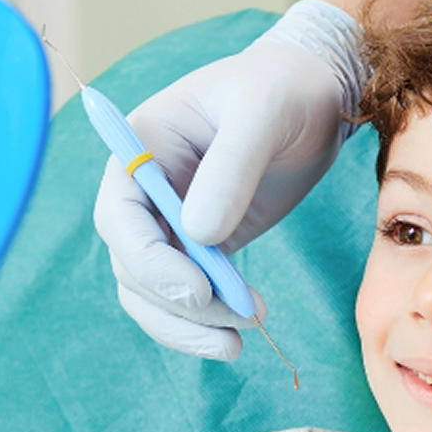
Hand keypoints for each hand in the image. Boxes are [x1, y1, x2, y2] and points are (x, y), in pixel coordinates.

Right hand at [94, 1, 366, 358]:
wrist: (312, 95)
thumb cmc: (281, 88)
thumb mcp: (261, 113)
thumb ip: (231, 168)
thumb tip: (199, 234)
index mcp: (140, 148)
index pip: (118, 218)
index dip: (149, 262)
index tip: (198, 291)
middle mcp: (143, 191)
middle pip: (133, 266)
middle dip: (178, 303)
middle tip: (238, 319)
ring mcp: (169, 222)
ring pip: (153, 294)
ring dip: (189, 326)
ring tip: (239, 343)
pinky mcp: (200, 246)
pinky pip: (186, 296)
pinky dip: (206, 321)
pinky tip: (241, 331)